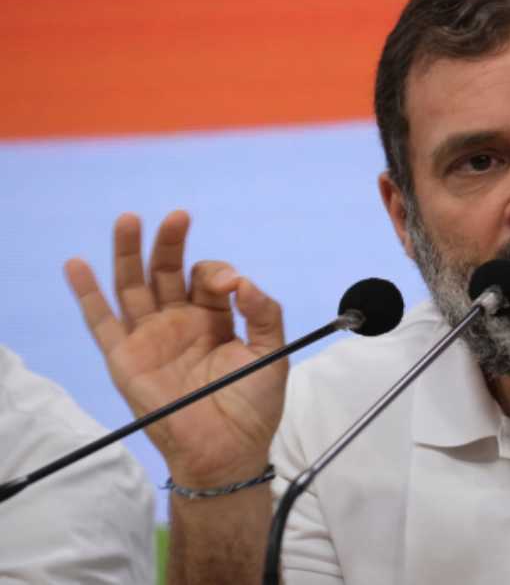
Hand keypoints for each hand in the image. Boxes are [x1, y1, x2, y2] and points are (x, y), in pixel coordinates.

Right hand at [66, 211, 286, 486]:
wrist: (227, 451)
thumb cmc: (251, 406)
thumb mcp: (272, 353)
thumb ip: (265, 313)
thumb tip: (244, 281)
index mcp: (214, 318)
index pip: (207, 278)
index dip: (218, 273)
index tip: (232, 286)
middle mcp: (179, 322)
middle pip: (167, 270)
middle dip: (170, 242)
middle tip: (177, 216)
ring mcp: (151, 338)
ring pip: (132, 286)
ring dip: (128, 252)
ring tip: (128, 220)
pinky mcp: (126, 358)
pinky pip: (101, 322)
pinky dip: (87, 294)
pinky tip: (77, 266)